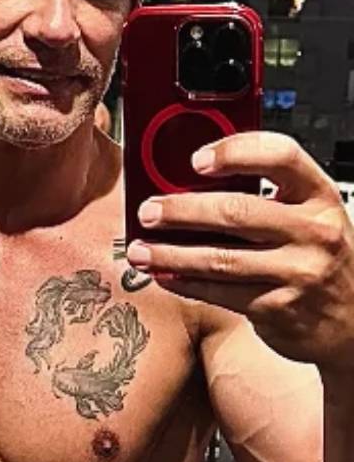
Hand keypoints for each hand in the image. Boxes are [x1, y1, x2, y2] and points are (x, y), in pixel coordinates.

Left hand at [126, 132, 353, 368]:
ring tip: (140, 249)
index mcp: (320, 196)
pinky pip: (220, 292)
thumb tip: (193, 180)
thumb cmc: (321, 258)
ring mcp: (298, 273)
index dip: (235, 152)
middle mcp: (314, 232)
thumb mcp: (310, 215)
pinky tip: (163, 274)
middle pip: (237, 211)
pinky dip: (185, 282)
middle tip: (149, 210)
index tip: (197, 159)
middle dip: (183, 210)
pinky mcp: (278, 308)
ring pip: (220, 258)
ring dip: (171, 253)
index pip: (280, 156)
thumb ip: (269, 195)